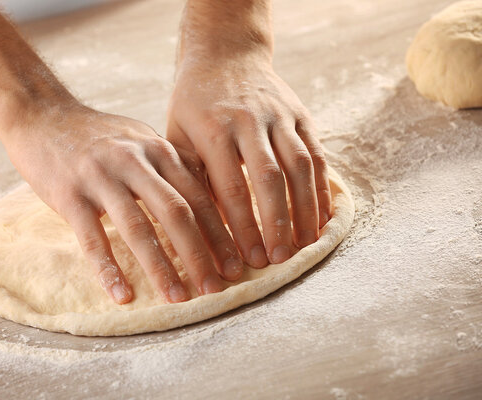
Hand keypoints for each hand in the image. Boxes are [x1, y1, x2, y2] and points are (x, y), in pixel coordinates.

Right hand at [2, 103, 244, 303]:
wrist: (42, 115)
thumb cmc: (99, 136)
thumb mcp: (143, 140)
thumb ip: (174, 165)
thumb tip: (212, 198)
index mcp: (158, 149)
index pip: (199, 196)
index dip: (221, 234)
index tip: (235, 266)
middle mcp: (134, 160)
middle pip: (177, 212)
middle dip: (201, 254)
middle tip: (216, 290)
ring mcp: (100, 176)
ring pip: (138, 227)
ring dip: (161, 267)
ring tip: (177, 298)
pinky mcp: (69, 193)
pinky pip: (91, 238)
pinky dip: (108, 269)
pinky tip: (122, 295)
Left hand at [167, 55, 331, 267]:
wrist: (225, 54)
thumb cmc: (194, 104)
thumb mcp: (177, 134)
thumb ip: (188, 175)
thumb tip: (194, 227)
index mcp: (213, 130)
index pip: (230, 187)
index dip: (242, 226)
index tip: (249, 258)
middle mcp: (249, 121)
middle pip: (269, 178)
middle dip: (276, 223)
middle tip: (279, 259)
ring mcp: (279, 115)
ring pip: (300, 166)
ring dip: (305, 209)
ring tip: (306, 245)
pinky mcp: (300, 114)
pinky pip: (317, 153)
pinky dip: (322, 187)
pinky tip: (323, 216)